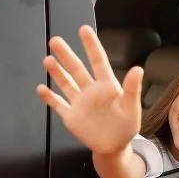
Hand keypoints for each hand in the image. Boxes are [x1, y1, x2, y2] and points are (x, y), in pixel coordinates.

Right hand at [36, 25, 143, 155]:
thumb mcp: (132, 108)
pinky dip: (49, 97)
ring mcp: (79, 103)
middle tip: (55, 41)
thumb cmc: (126, 127)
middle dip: (66, 55)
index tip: (84, 30)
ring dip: (56, 72)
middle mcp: (91, 91)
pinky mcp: (71, 117)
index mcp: (106, 86)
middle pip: (76, 69)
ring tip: (47, 60)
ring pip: (65, 83)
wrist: (113, 147)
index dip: (91, 45)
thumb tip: (138, 69)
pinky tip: (41, 88)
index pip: (98, 61)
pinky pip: (58, 104)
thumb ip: (132, 89)